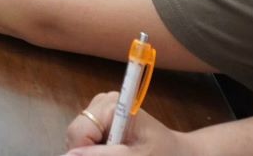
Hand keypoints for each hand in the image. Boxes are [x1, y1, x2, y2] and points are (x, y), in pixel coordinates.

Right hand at [63, 92, 191, 155]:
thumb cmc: (163, 153)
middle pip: (76, 135)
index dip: (82, 153)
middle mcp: (100, 102)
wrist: (176, 152)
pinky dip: (96, 151)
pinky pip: (85, 141)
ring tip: (120, 155)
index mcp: (111, 105)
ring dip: (94, 153)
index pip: (78, 132)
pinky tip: (114, 153)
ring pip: (78, 140)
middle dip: (89, 154)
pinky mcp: (99, 121)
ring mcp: (98, 110)